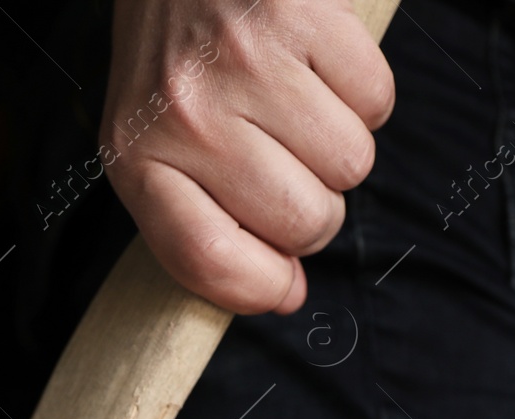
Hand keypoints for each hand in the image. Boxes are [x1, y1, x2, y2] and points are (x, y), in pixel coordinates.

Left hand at [100, 0, 393, 313]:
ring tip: (297, 110)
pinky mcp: (301, 15)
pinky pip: (376, 101)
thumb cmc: (173, 65)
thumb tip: (288, 294)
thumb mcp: (154, 149)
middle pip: (303, 222)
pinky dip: (362, 95)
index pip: (208, 259)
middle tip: (286, 166)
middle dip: (314, 209)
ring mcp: (246, 62)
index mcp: (138, 158)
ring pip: (351, 166)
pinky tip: (317, 71)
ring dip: (339, 149)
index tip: (282, 282)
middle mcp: (186, 113)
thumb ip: (206, 229)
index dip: (261, 287)